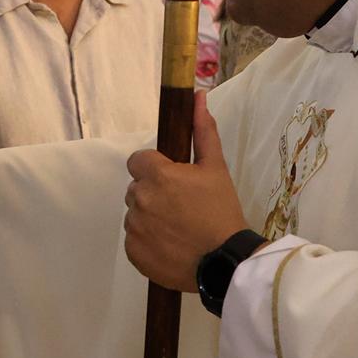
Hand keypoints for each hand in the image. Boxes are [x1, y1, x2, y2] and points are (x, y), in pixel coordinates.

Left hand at [123, 92, 247, 291]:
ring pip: (135, 214)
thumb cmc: (222, 211)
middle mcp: (139, 198)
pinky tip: (170, 245)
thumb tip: (198, 96)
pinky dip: (147, 241)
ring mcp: (134, 227)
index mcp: (156, 175)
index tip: (174, 181)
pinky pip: (134, 239)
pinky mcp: (133, 252)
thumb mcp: (216, 168)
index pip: (138, 161)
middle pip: (136, 188)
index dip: (155, 169)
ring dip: (150, 217)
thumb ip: (203, 131)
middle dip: (153, 193)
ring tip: (178, 228)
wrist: (225, 261)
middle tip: (181, 207)